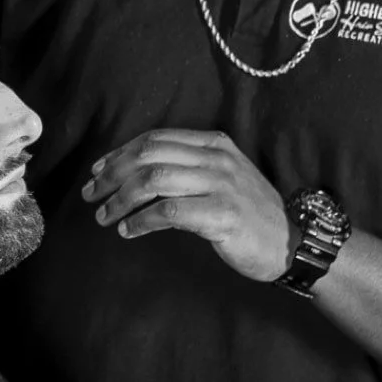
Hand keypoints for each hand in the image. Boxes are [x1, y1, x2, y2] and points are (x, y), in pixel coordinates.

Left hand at [82, 129, 292, 282]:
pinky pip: (169, 213)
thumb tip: (132, 172)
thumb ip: (187, 167)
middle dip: (112, 175)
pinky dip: (141, 221)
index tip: (97, 170)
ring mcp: (222, 185)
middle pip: (148, 156)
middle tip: (91, 194)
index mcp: (214, 143)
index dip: (120, 153)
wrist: (291, 243)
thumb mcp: (222, 177)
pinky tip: (128, 230)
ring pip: (153, 181)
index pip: (155, 139)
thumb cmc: (249, 214)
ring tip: (104, 216)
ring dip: (120, 200)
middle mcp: (217, 158)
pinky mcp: (223, 215)